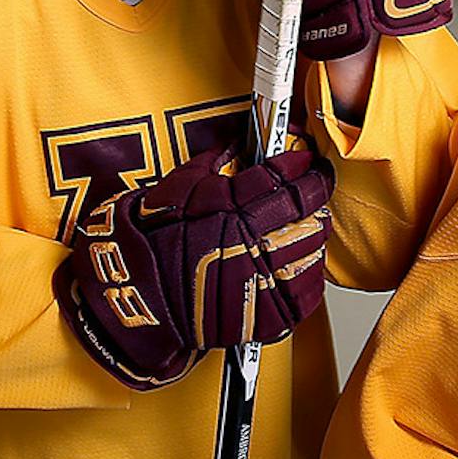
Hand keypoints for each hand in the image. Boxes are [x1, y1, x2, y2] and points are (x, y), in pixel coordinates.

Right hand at [55, 143, 332, 388]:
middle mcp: (251, 246)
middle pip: (308, 212)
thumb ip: (216, 161)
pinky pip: (310, 289)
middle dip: (315, 194)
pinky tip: (297, 260)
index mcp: (230, 212)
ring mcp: (263, 283)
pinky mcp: (270, 315)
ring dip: (314, 231)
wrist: (142, 297)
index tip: (306, 160)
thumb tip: (241, 143)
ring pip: (313, 248)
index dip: (302, 164)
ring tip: (303, 223)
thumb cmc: (157, 242)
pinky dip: (310, 271)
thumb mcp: (180, 188)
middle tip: (312, 188)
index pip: (283, 178)